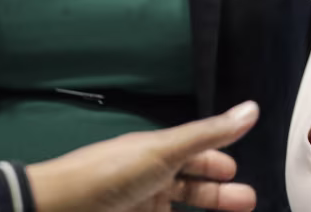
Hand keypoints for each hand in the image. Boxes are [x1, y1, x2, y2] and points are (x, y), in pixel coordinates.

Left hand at [26, 101, 258, 211]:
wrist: (58, 210)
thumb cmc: (111, 174)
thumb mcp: (165, 150)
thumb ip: (209, 134)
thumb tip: (251, 109)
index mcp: (157, 153)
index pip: (194, 154)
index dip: (216, 161)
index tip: (236, 171)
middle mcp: (149, 179)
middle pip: (190, 187)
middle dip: (218, 194)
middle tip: (246, 201)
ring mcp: (138, 206)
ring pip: (177, 210)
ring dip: (204, 211)